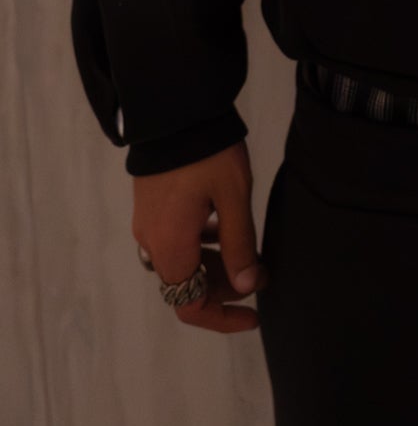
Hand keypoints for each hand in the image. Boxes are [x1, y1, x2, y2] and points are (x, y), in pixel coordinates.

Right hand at [131, 139, 269, 333]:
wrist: (173, 108)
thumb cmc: (208, 153)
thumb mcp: (233, 198)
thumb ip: (240, 245)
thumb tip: (246, 287)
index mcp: (171, 246)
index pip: (191, 306)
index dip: (223, 317)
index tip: (254, 313)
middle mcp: (152, 241)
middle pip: (187, 285)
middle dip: (225, 286)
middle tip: (261, 271)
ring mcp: (148, 222)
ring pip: (182, 261)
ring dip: (214, 264)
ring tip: (249, 250)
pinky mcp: (150, 205)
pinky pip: (175, 239)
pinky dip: (201, 243)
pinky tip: (224, 225)